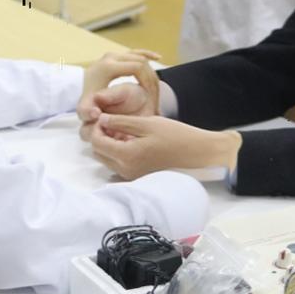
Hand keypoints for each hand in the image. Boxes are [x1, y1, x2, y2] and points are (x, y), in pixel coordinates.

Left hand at [77, 49, 160, 139]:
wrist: (83, 94)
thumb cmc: (87, 103)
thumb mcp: (85, 109)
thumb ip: (87, 112)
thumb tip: (94, 113)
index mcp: (107, 67)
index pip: (137, 67)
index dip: (148, 79)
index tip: (154, 93)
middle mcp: (110, 57)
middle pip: (140, 60)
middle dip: (151, 74)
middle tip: (158, 91)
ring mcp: (112, 55)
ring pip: (139, 56)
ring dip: (150, 68)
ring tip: (157, 84)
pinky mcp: (115, 56)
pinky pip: (134, 52)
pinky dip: (146, 54)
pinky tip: (157, 57)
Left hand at [90, 114, 241, 180]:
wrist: (198, 154)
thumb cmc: (176, 136)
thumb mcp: (147, 123)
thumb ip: (121, 122)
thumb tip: (101, 120)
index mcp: (126, 155)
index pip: (96, 142)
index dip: (97, 127)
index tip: (106, 116)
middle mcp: (125, 170)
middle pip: (98, 152)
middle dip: (101, 136)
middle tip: (114, 122)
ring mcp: (131, 176)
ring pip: (107, 159)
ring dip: (109, 145)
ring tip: (125, 131)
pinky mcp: (138, 177)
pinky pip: (118, 165)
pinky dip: (119, 153)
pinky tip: (133, 142)